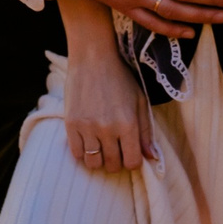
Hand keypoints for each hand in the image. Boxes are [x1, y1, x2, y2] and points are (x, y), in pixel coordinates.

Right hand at [62, 0, 153, 173]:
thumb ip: (146, 131)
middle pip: (113, 165)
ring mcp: (87, 127)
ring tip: (101, 146)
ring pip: (93, 164)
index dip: (133, 160)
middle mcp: (108, 129)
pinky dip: (83, 153)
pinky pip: (77, 154)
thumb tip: (151, 157)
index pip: (132, 162)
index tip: (130, 152)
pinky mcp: (71, 124)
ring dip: (99, 159)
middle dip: (117, 160)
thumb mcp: (140, 101)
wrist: (92, 58)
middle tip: (115, 148)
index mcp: (128, 123)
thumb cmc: (120, 78)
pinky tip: (88, 141)